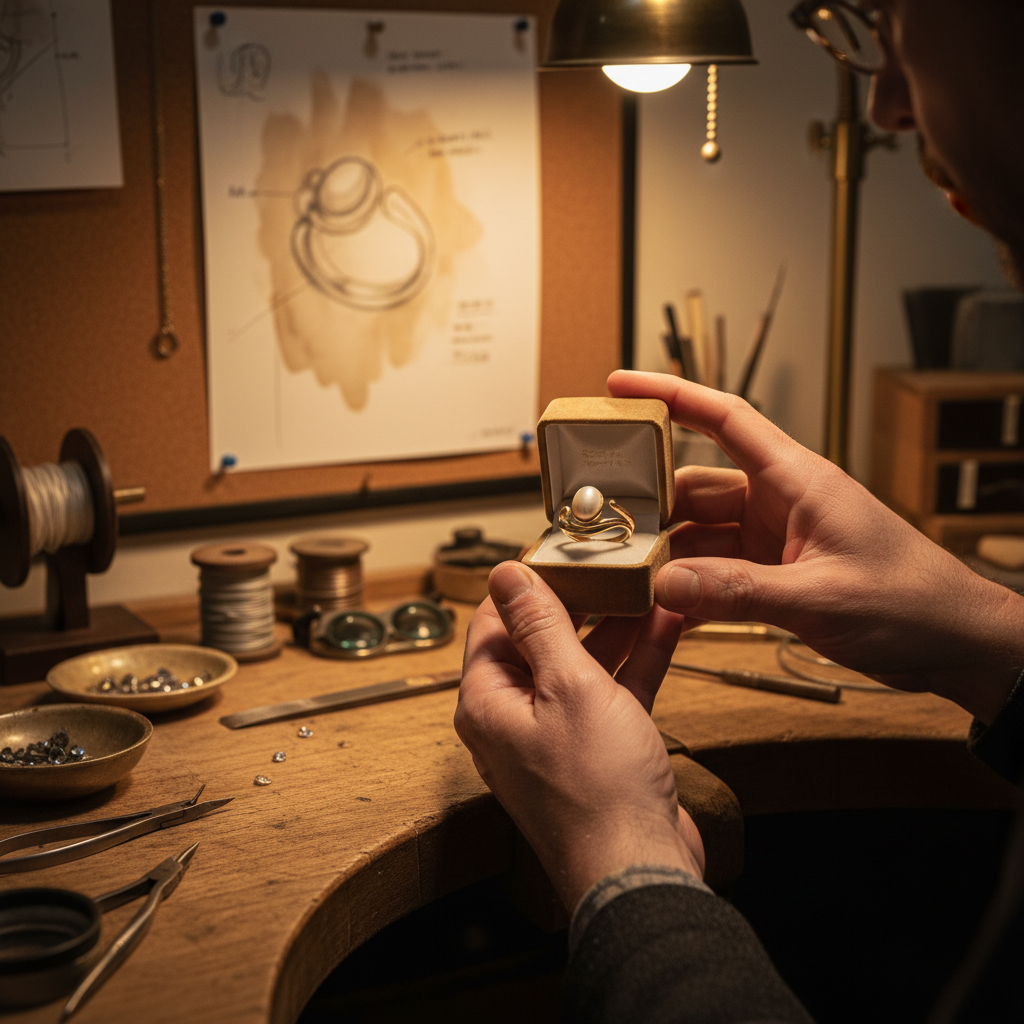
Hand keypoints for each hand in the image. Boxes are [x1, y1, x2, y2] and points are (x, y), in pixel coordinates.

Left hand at [454, 561, 703, 912]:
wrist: (639, 870)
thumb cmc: (596, 793)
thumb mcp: (568, 687)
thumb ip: (540, 625)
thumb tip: (506, 575)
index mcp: (488, 702)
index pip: (492, 623)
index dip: (523, 584)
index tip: (555, 552)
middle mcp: (515, 718)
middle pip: (539, 640)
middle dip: (576, 600)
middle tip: (606, 564)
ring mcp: (557, 734)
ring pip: (581, 663)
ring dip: (613, 626)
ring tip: (644, 586)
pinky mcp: (597, 748)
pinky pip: (612, 690)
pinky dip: (636, 659)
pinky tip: (665, 626)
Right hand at [608, 369, 1023, 723]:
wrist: (954, 643)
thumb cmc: (911, 602)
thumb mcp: (820, 596)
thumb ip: (739, 591)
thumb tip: (666, 584)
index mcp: (797, 480)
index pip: (724, 419)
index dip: (670, 395)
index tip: (621, 386)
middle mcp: (780, 501)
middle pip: (696, 486)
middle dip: (653, 505)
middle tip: (607, 527)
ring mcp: (776, 538)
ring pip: (702, 533)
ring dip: (670, 555)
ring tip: (631, 577)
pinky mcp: (776, 573)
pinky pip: (718, 571)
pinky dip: (692, 588)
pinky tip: (666, 608)